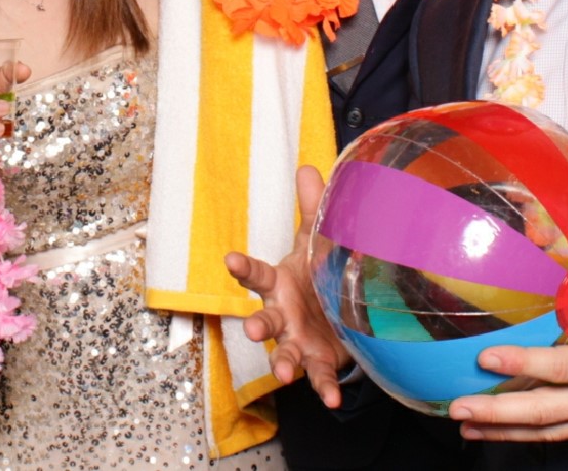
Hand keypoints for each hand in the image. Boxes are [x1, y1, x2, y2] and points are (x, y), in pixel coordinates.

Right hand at [225, 165, 351, 406]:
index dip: (243, 267)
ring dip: (282, 363)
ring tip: (284, 373)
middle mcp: (282, 313)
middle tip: (251, 330)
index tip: (230, 259)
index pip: (257, 273)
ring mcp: (297, 339)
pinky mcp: (316, 360)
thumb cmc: (318, 273)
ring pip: (284, 352)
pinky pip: (317, 377)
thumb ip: (313, 208)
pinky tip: (332, 400)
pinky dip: (324, 389)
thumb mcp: (316, 241)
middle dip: (257, 325)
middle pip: (264, 319)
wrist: (337, 312)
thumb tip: (310, 167)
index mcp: (280, 282)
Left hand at [447, 232, 567, 441]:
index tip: (486, 359)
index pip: (562, 369)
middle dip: (499, 414)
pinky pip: (563, 434)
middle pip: (546, 413)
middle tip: (458, 411)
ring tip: (465, 427)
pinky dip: (529, 434)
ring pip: (550, 431)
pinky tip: (500, 430)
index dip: (523, 365)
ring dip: (506, 431)